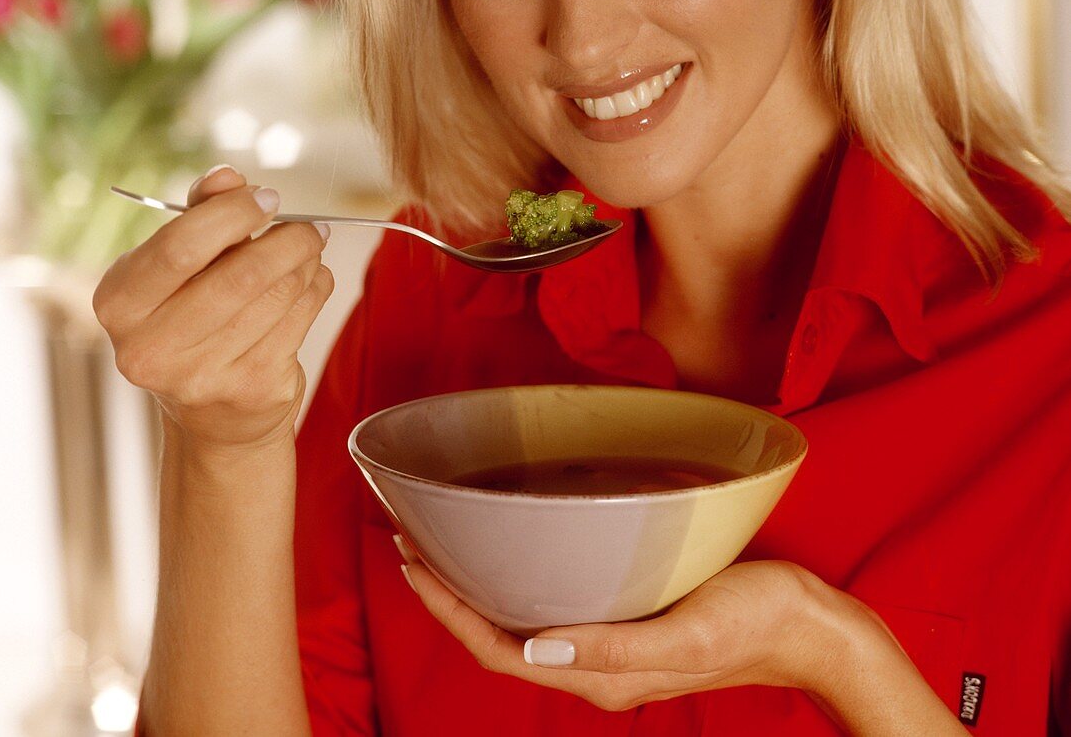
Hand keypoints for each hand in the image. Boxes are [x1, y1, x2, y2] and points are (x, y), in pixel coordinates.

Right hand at [93, 164, 334, 449]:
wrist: (212, 413)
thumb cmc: (192, 314)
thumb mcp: (180, 264)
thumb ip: (201, 213)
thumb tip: (226, 175)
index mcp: (119, 303)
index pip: (180, 247)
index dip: (233, 213)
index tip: (268, 197)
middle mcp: (149, 348)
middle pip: (241, 275)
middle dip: (288, 240)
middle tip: (311, 226)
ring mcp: (201, 377)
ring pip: (279, 295)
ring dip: (307, 263)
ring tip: (309, 251)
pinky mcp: (251, 390)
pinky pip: (301, 319)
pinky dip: (316, 289)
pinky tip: (310, 282)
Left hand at [398, 541, 837, 711]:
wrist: (807, 625)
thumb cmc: (753, 621)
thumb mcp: (686, 634)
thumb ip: (613, 648)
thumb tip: (535, 648)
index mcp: (600, 676)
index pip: (498, 650)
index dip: (448, 610)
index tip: (411, 563)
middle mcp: (594, 665)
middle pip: (499, 636)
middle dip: (449, 594)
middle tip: (413, 541)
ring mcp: (609, 642)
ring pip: (523, 619)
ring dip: (479, 585)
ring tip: (447, 543)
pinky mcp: (627, 618)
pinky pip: (555, 604)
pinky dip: (521, 579)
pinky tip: (515, 550)